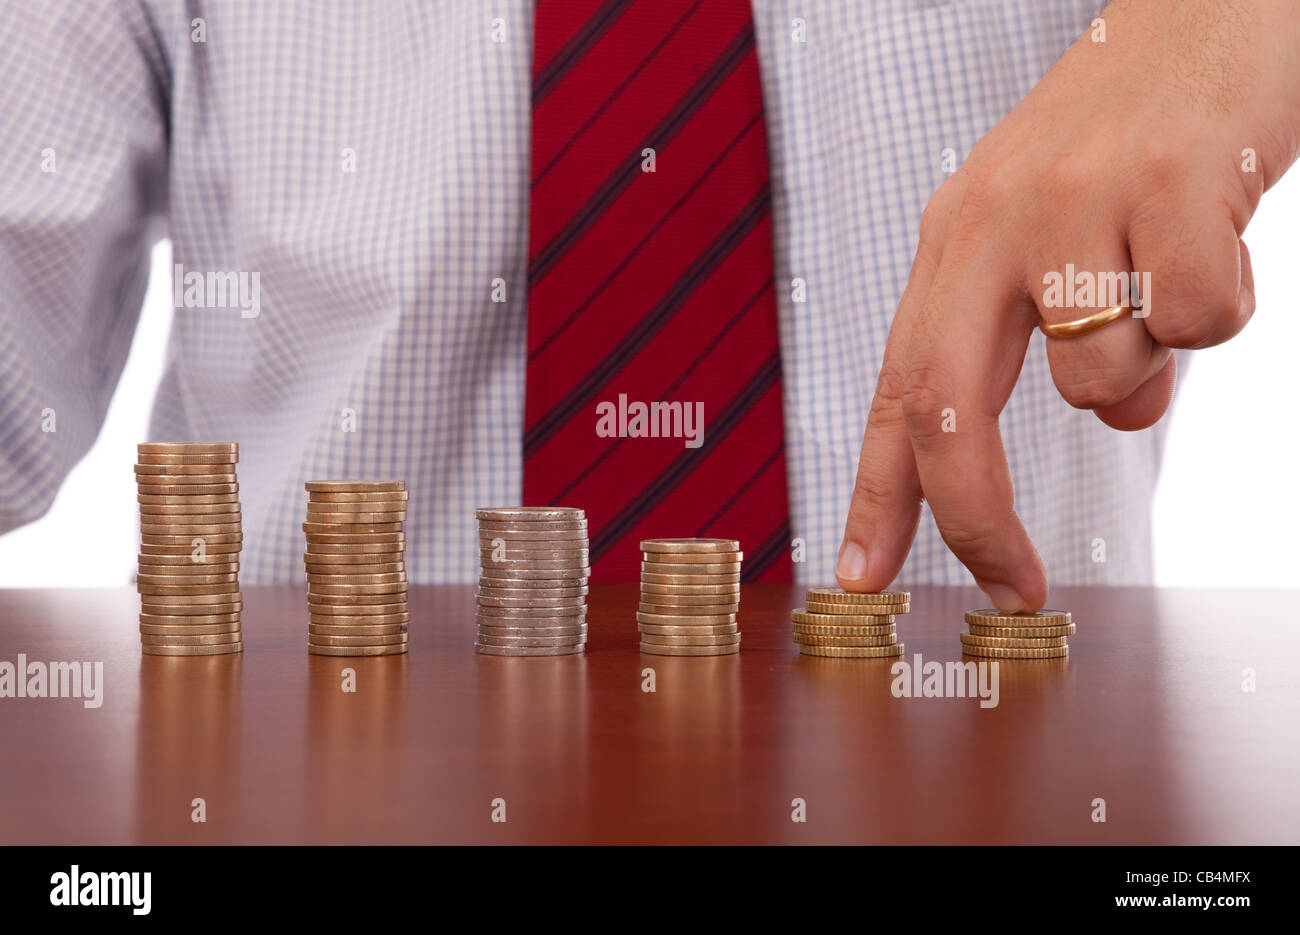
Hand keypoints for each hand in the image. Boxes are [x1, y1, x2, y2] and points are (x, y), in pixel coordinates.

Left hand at [836, 0, 1299, 609]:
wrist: (1221, 6)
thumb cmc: (1139, 133)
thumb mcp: (1064, 230)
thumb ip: (1060, 330)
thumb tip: (1118, 417)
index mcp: (957, 236)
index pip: (897, 384)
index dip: (876, 491)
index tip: (860, 575)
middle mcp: (993, 219)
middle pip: (950, 410)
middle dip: (975, 518)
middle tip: (1016, 583)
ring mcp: (1075, 198)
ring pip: (1102, 381)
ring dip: (1156, 363)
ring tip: (1176, 270)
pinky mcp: (1169, 181)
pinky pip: (1199, 325)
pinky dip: (1226, 305)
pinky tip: (1221, 232)